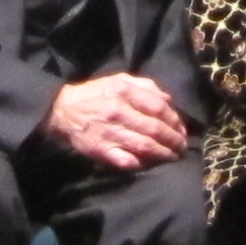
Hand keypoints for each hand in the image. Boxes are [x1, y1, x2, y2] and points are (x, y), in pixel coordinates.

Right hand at [48, 72, 192, 167]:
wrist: (62, 111)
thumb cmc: (95, 94)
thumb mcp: (119, 80)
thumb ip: (146, 87)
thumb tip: (169, 100)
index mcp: (123, 92)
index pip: (158, 107)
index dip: (175, 120)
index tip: (182, 129)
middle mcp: (118, 111)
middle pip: (155, 129)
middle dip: (174, 140)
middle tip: (182, 146)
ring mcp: (109, 132)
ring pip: (144, 146)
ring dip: (163, 154)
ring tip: (173, 156)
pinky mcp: (101, 150)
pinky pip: (127, 160)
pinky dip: (142, 164)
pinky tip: (151, 163)